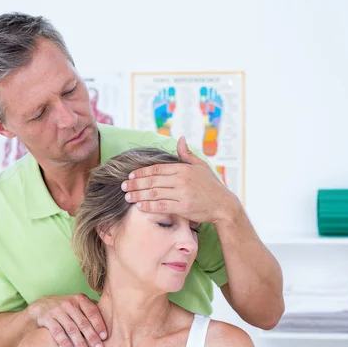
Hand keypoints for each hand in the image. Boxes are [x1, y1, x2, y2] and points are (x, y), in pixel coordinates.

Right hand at [28, 293, 107, 346]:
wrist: (40, 306)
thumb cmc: (64, 308)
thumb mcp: (77, 304)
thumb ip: (89, 310)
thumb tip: (108, 322)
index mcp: (80, 299)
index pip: (92, 312)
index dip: (99, 325)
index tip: (104, 337)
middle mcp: (69, 303)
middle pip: (83, 322)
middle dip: (92, 337)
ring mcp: (57, 310)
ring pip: (71, 329)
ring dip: (80, 343)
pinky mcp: (47, 318)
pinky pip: (58, 332)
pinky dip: (65, 342)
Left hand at [121, 136, 239, 223]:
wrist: (224, 205)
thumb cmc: (211, 186)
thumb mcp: (201, 166)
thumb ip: (187, 154)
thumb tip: (180, 139)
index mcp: (183, 168)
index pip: (156, 168)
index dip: (141, 172)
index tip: (130, 176)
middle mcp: (181, 179)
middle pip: (152, 180)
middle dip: (135, 184)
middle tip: (123, 187)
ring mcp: (182, 194)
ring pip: (154, 193)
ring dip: (138, 195)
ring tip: (127, 197)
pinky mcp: (184, 207)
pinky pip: (162, 206)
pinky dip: (149, 206)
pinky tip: (140, 207)